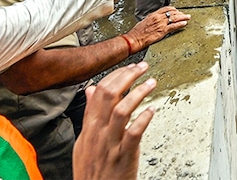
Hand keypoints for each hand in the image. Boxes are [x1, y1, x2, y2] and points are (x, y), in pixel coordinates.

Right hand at [72, 62, 155, 179]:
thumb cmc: (92, 170)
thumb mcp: (84, 141)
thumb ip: (90, 115)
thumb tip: (92, 90)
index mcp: (89, 128)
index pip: (99, 93)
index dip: (116, 76)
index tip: (129, 67)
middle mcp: (98, 133)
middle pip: (109, 96)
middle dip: (127, 77)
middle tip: (142, 68)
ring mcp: (110, 144)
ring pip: (121, 111)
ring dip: (138, 93)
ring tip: (151, 83)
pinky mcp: (123, 156)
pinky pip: (134, 134)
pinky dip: (144, 119)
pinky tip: (152, 110)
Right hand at [123, 6, 189, 51]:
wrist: (134, 39)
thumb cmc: (137, 33)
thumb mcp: (143, 22)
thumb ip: (151, 20)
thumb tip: (154, 20)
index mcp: (153, 15)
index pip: (165, 9)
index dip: (173, 9)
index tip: (177, 10)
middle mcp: (158, 18)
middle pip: (172, 13)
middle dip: (180, 13)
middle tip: (185, 14)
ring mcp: (161, 24)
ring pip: (175, 18)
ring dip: (183, 17)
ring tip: (187, 17)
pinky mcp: (163, 31)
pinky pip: (174, 26)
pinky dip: (180, 24)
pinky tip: (184, 23)